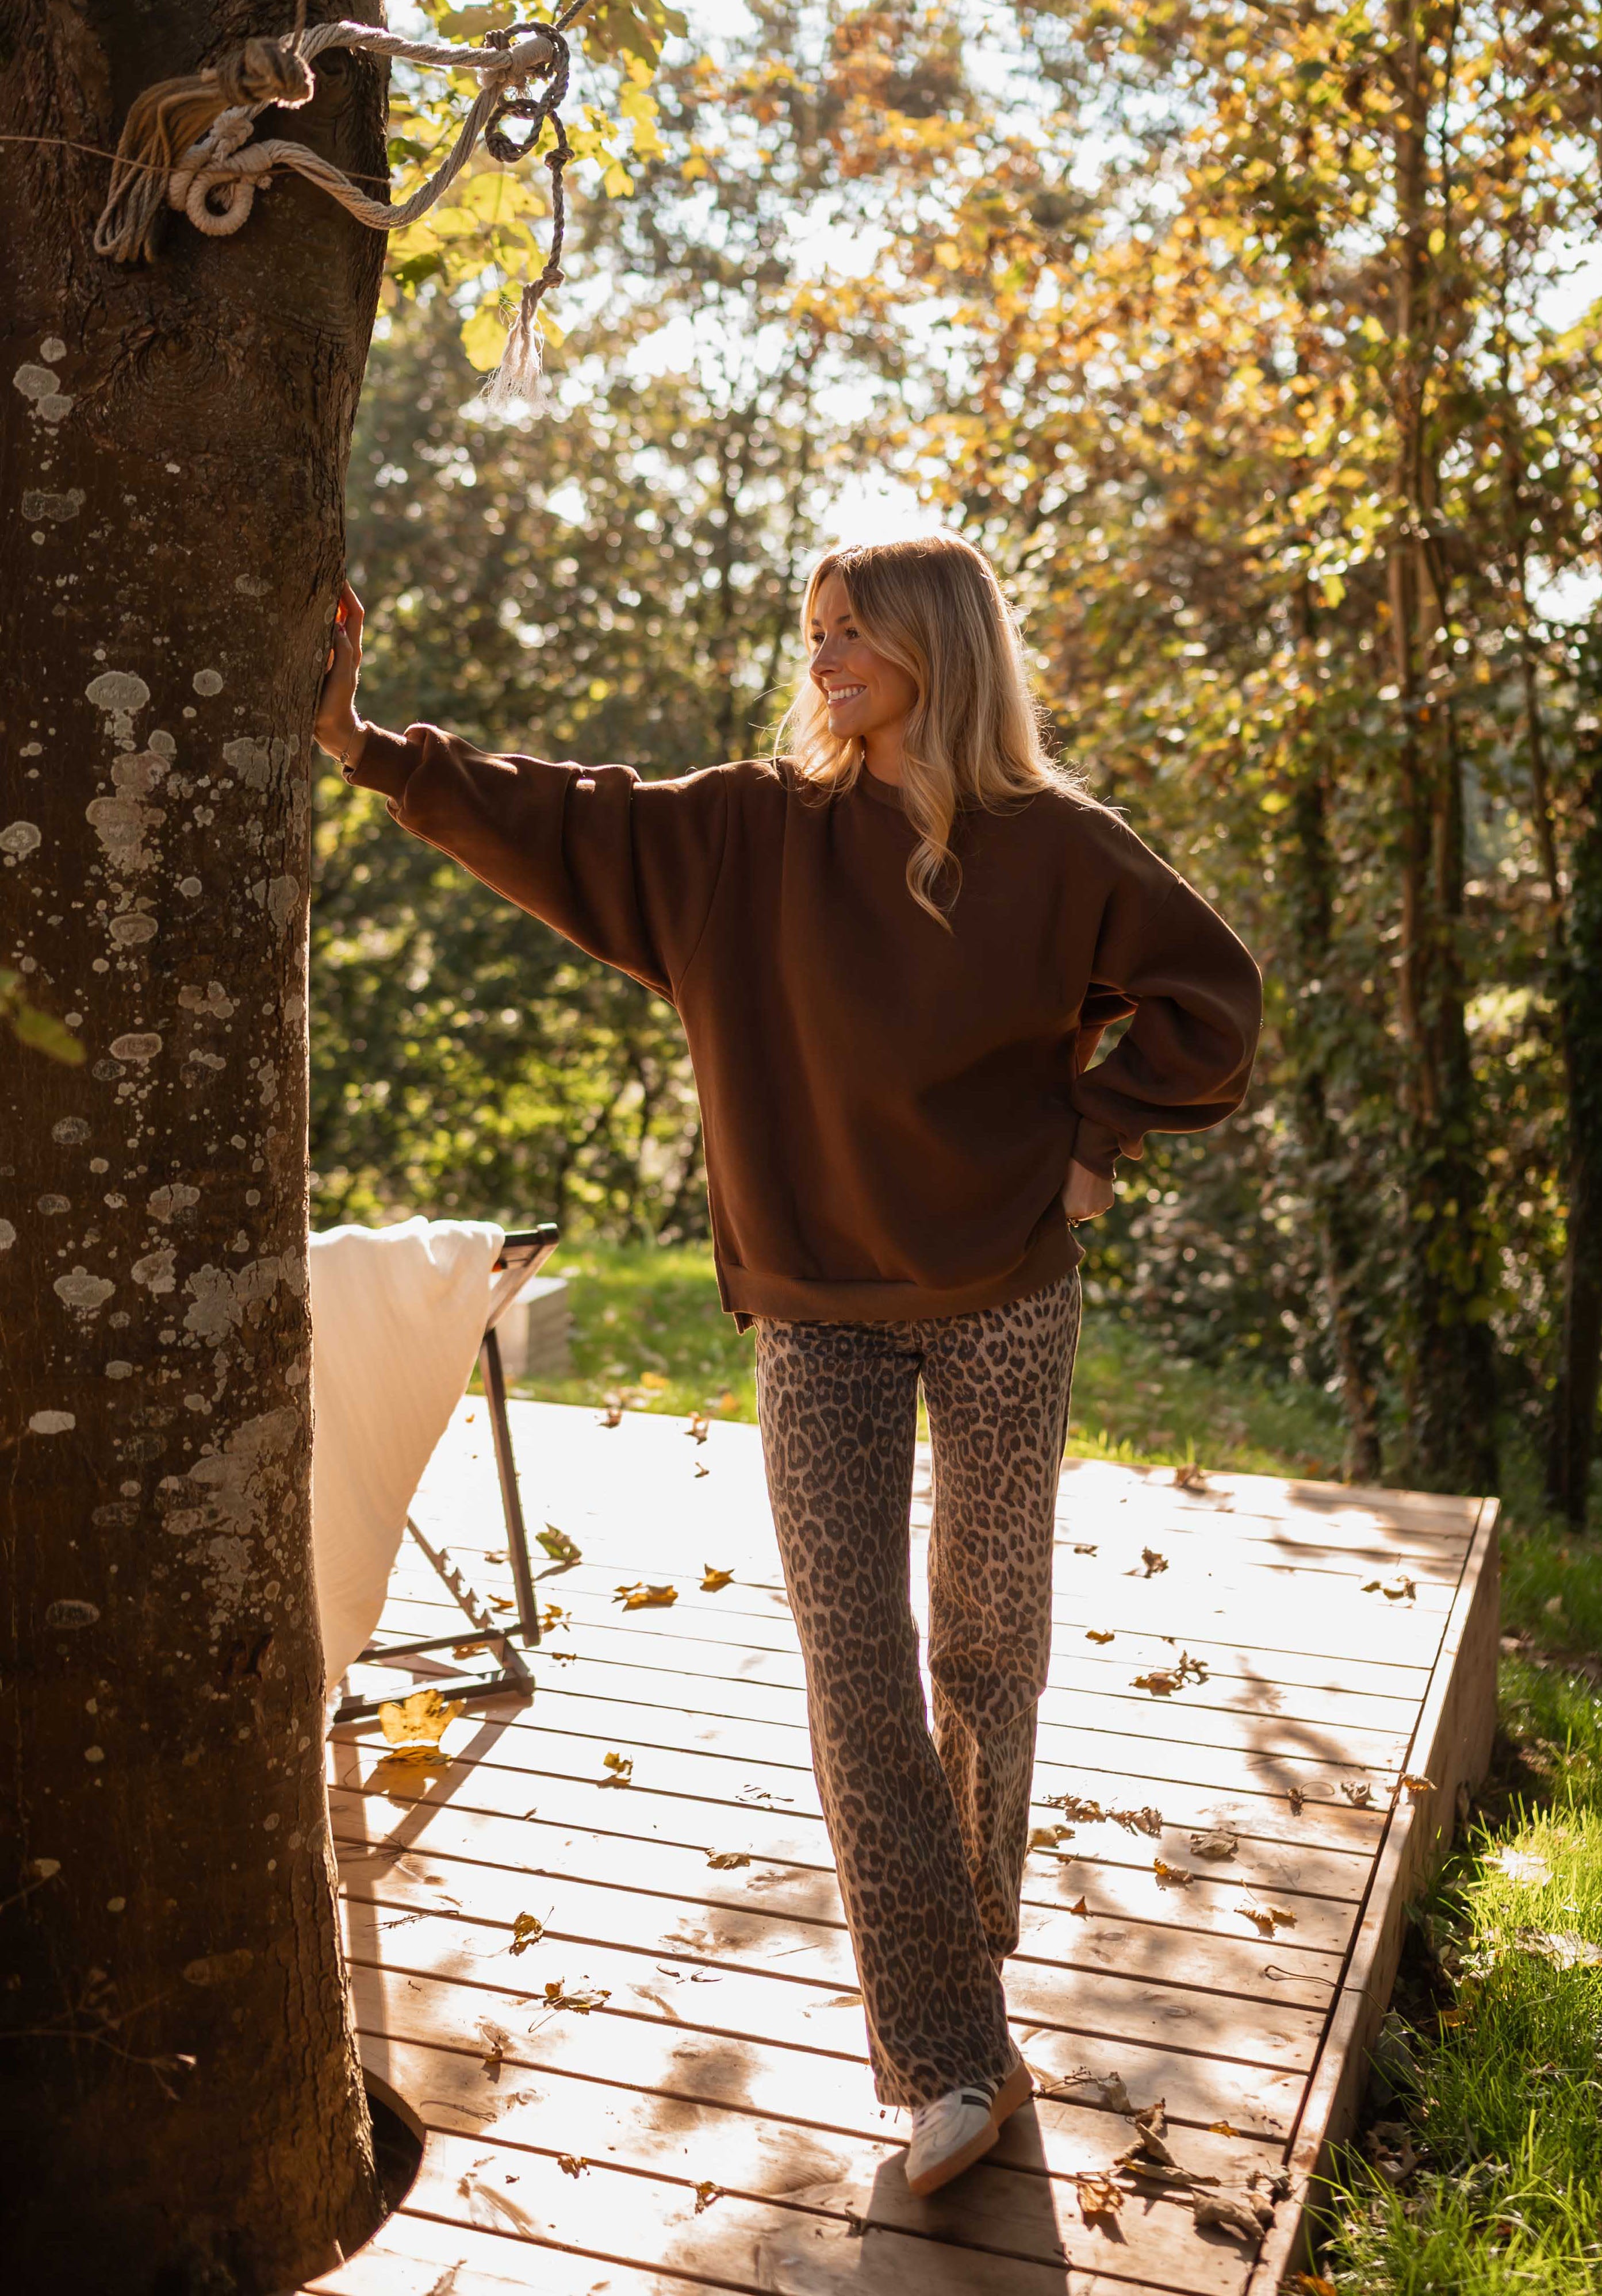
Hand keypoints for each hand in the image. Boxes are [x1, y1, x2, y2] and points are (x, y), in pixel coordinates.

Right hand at [314, 581, 365, 763]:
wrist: (330, 729)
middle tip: (317, 571)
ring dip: (323, 603)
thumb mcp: (340, 679)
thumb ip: (341, 653)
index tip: (337, 572)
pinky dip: (312, 620)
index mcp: (351, 649)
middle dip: (335, 591)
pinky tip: (297, 612)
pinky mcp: (321, 661)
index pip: (354, 612)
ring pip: (330, 621)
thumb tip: (337, 624)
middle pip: (343, 611)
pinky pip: (319, 634)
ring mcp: (332, 654)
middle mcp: (344, 647)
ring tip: (306, 585)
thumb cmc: (335, 706)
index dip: (347, 592)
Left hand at [1062, 1159, 1114, 1223]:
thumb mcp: (1059, 1186)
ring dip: (1087, 1203)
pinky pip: (1100, 1205)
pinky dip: (1098, 1198)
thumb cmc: (1070, 1168)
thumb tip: (1058, 1208)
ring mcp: (1098, 1209)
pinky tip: (1094, 1185)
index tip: (1063, 1196)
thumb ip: (1060, 1201)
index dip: (1063, 1206)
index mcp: (1068, 1211)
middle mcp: (1084, 1214)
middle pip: (1077, 1215)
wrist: (1091, 1155)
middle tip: (1075, 1189)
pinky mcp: (1108, 1203)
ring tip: (1085, 1186)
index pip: (1063, 1217)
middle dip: (1076, 1205)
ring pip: (1090, 1211)